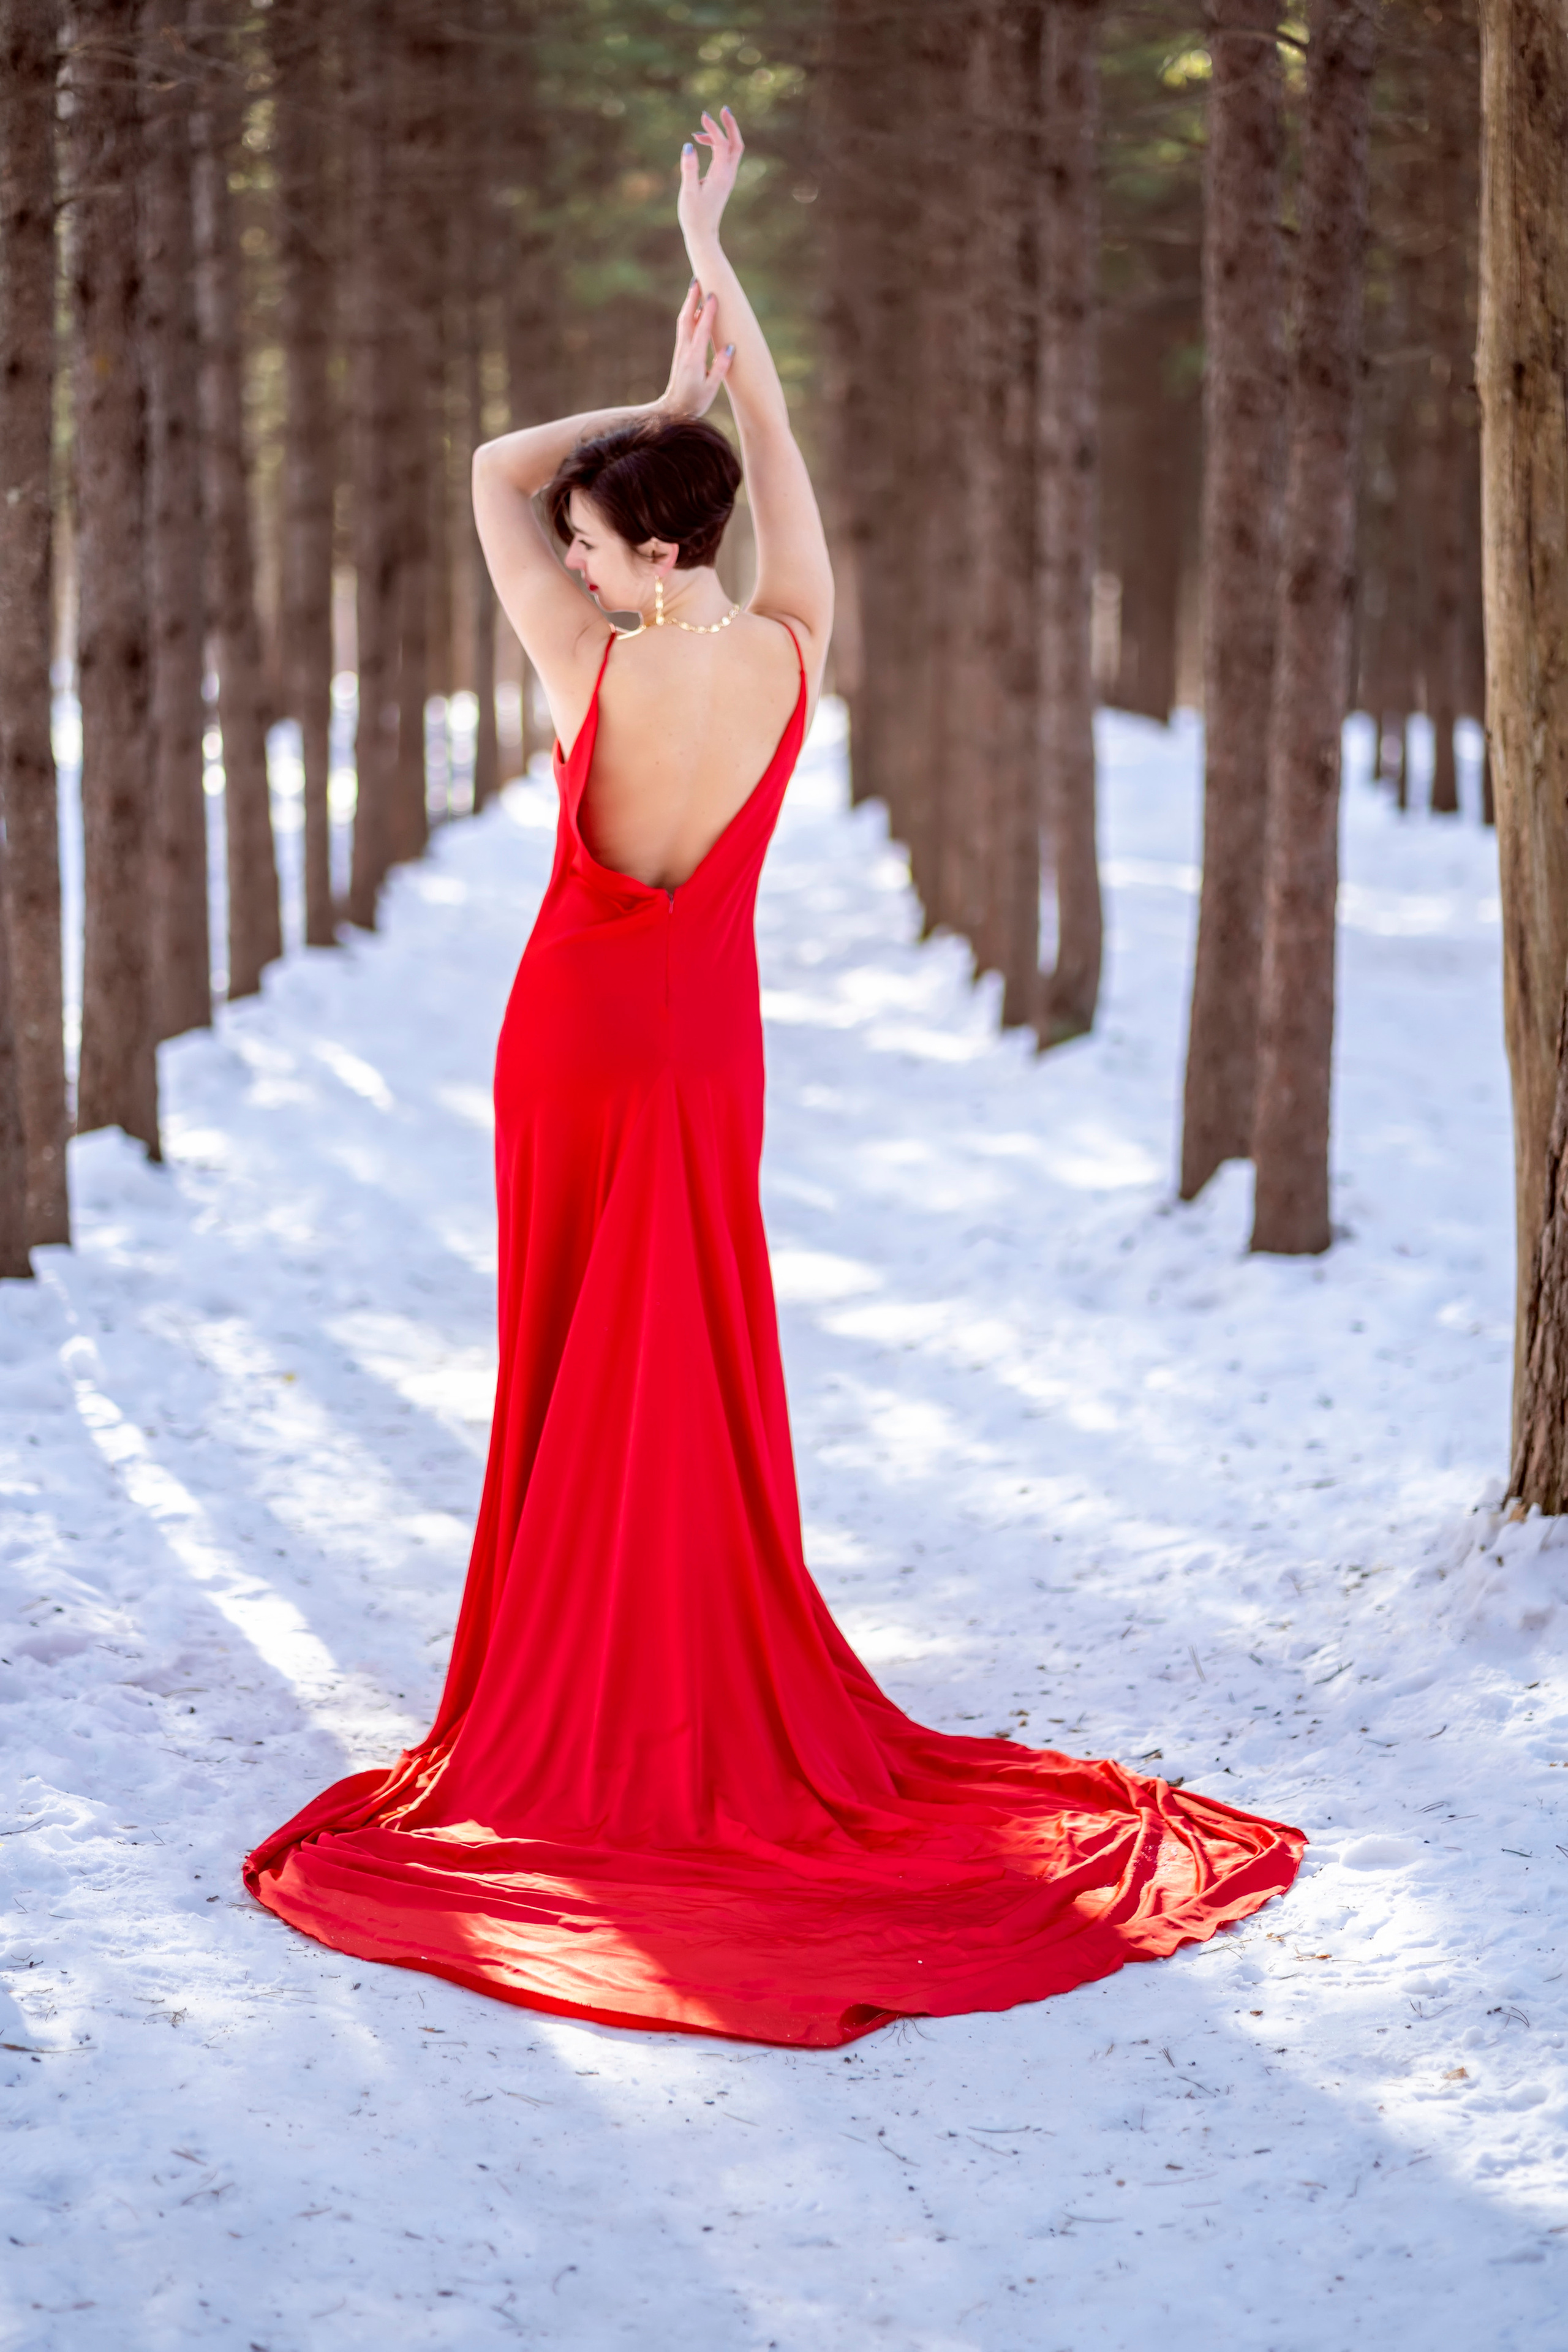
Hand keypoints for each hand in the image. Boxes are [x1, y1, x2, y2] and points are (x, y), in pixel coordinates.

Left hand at [657, 275, 733, 419]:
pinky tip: (695, 310)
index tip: (713, 295)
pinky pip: (685, 329)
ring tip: (696, 288)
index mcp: (694, 359)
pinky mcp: (681, 352)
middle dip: (692, 298)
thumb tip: (730, 347)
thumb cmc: (695, 401)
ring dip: (690, 303)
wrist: (674, 409)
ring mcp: (681, 350)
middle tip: (698, 279)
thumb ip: (721, 368)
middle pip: (687, 318)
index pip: (702, 329)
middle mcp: (685, 351)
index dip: (708, 312)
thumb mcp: (711, 388)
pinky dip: (690, 315)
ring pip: (684, 321)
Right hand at [677, 107, 742, 249]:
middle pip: (736, 144)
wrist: (703, 235)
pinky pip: (725, 157)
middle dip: (730, 125)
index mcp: (720, 175)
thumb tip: (688, 146)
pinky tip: (701, 144)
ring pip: (732, 150)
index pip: (721, 144)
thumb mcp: (688, 192)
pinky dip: (717, 146)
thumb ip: (688, 168)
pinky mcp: (723, 181)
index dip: (713, 128)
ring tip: (699, 131)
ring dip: (721, 135)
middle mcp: (728, 175)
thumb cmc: (694, 216)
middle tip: (723, 109)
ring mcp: (727, 178)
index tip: (703, 116)